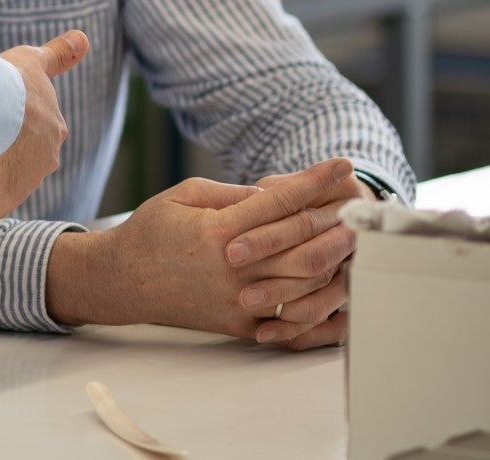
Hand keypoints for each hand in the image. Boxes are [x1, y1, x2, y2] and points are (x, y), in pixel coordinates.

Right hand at [0, 30, 87, 220]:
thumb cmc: (8, 78)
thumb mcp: (34, 59)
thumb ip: (59, 53)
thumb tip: (84, 38)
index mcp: (53, 129)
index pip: (30, 135)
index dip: (6, 128)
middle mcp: (47, 156)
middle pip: (17, 161)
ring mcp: (29, 180)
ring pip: (2, 181)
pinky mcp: (7, 197)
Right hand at [45, 157, 357, 341]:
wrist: (124, 280)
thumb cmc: (152, 230)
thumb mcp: (184, 195)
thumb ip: (231, 195)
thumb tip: (273, 194)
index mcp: (218, 230)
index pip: (279, 201)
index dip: (314, 180)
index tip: (341, 165)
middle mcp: (234, 267)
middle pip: (302, 242)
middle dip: (337, 217)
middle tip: (364, 200)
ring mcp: (240, 300)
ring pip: (306, 280)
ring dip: (338, 256)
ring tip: (359, 237)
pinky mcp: (243, 325)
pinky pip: (293, 320)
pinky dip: (323, 306)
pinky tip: (343, 287)